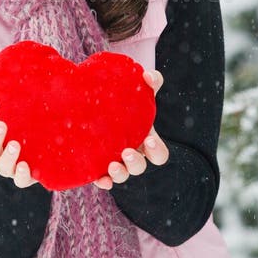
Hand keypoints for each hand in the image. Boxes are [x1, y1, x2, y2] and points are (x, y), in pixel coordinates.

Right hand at [0, 97, 36, 188]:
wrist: (27, 154)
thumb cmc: (8, 129)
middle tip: (1, 125)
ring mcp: (6, 167)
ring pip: (3, 166)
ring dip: (8, 156)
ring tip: (15, 145)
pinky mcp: (22, 177)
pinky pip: (20, 181)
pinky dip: (21, 175)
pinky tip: (24, 166)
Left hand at [92, 69, 168, 190]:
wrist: (101, 99)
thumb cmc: (127, 97)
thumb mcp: (141, 88)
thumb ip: (151, 80)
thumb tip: (149, 76)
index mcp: (146, 139)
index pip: (159, 155)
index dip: (156, 151)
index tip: (149, 140)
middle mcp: (133, 153)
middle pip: (140, 167)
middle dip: (135, 163)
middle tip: (126, 151)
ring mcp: (116, 160)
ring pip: (122, 175)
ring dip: (119, 174)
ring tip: (112, 165)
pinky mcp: (98, 163)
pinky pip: (101, 178)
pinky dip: (102, 181)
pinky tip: (98, 178)